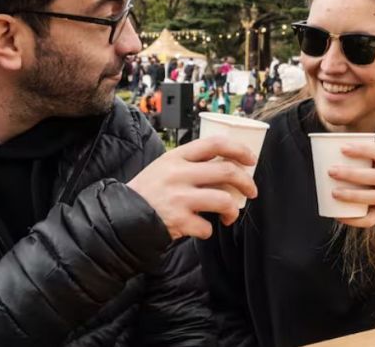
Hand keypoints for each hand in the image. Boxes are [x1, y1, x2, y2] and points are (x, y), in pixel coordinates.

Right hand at [127, 136, 257, 239]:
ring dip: (233, 210)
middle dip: (247, 182)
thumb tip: (226, 167)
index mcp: (176, 156)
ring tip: (230, 215)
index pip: (214, 143)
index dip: (238, 149)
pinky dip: (207, 231)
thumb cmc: (149, 191)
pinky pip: (207, 227)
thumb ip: (190, 164)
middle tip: (252, 191)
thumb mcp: (165, 167)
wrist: (122, 215)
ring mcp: (179, 197)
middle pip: (226, 171)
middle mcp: (179, 173)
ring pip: (223, 200)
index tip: (251, 159)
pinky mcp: (179, 220)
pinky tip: (200, 229)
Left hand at [327, 142, 374, 234]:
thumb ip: (361, 158)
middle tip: (331, 171)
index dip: (362, 149)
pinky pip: (371, 219)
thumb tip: (324, 150)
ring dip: (352, 196)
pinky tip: (339, 216)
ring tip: (333, 193)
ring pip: (373, 197)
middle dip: (351, 174)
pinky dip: (354, 219)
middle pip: (373, 177)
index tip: (342, 148)